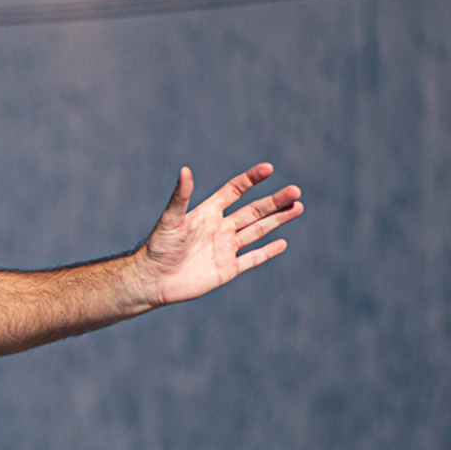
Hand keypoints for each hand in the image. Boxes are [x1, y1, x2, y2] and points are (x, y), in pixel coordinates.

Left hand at [137, 163, 303, 306]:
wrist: (152, 281)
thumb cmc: (157, 248)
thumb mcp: (170, 220)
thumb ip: (180, 197)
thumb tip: (185, 170)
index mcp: (208, 213)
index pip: (235, 191)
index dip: (251, 180)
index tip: (268, 168)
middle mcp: (220, 228)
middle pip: (253, 211)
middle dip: (274, 201)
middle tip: (295, 191)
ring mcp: (225, 249)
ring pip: (258, 231)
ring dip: (278, 220)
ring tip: (298, 207)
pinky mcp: (227, 269)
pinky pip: (252, 259)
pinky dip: (267, 251)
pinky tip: (282, 242)